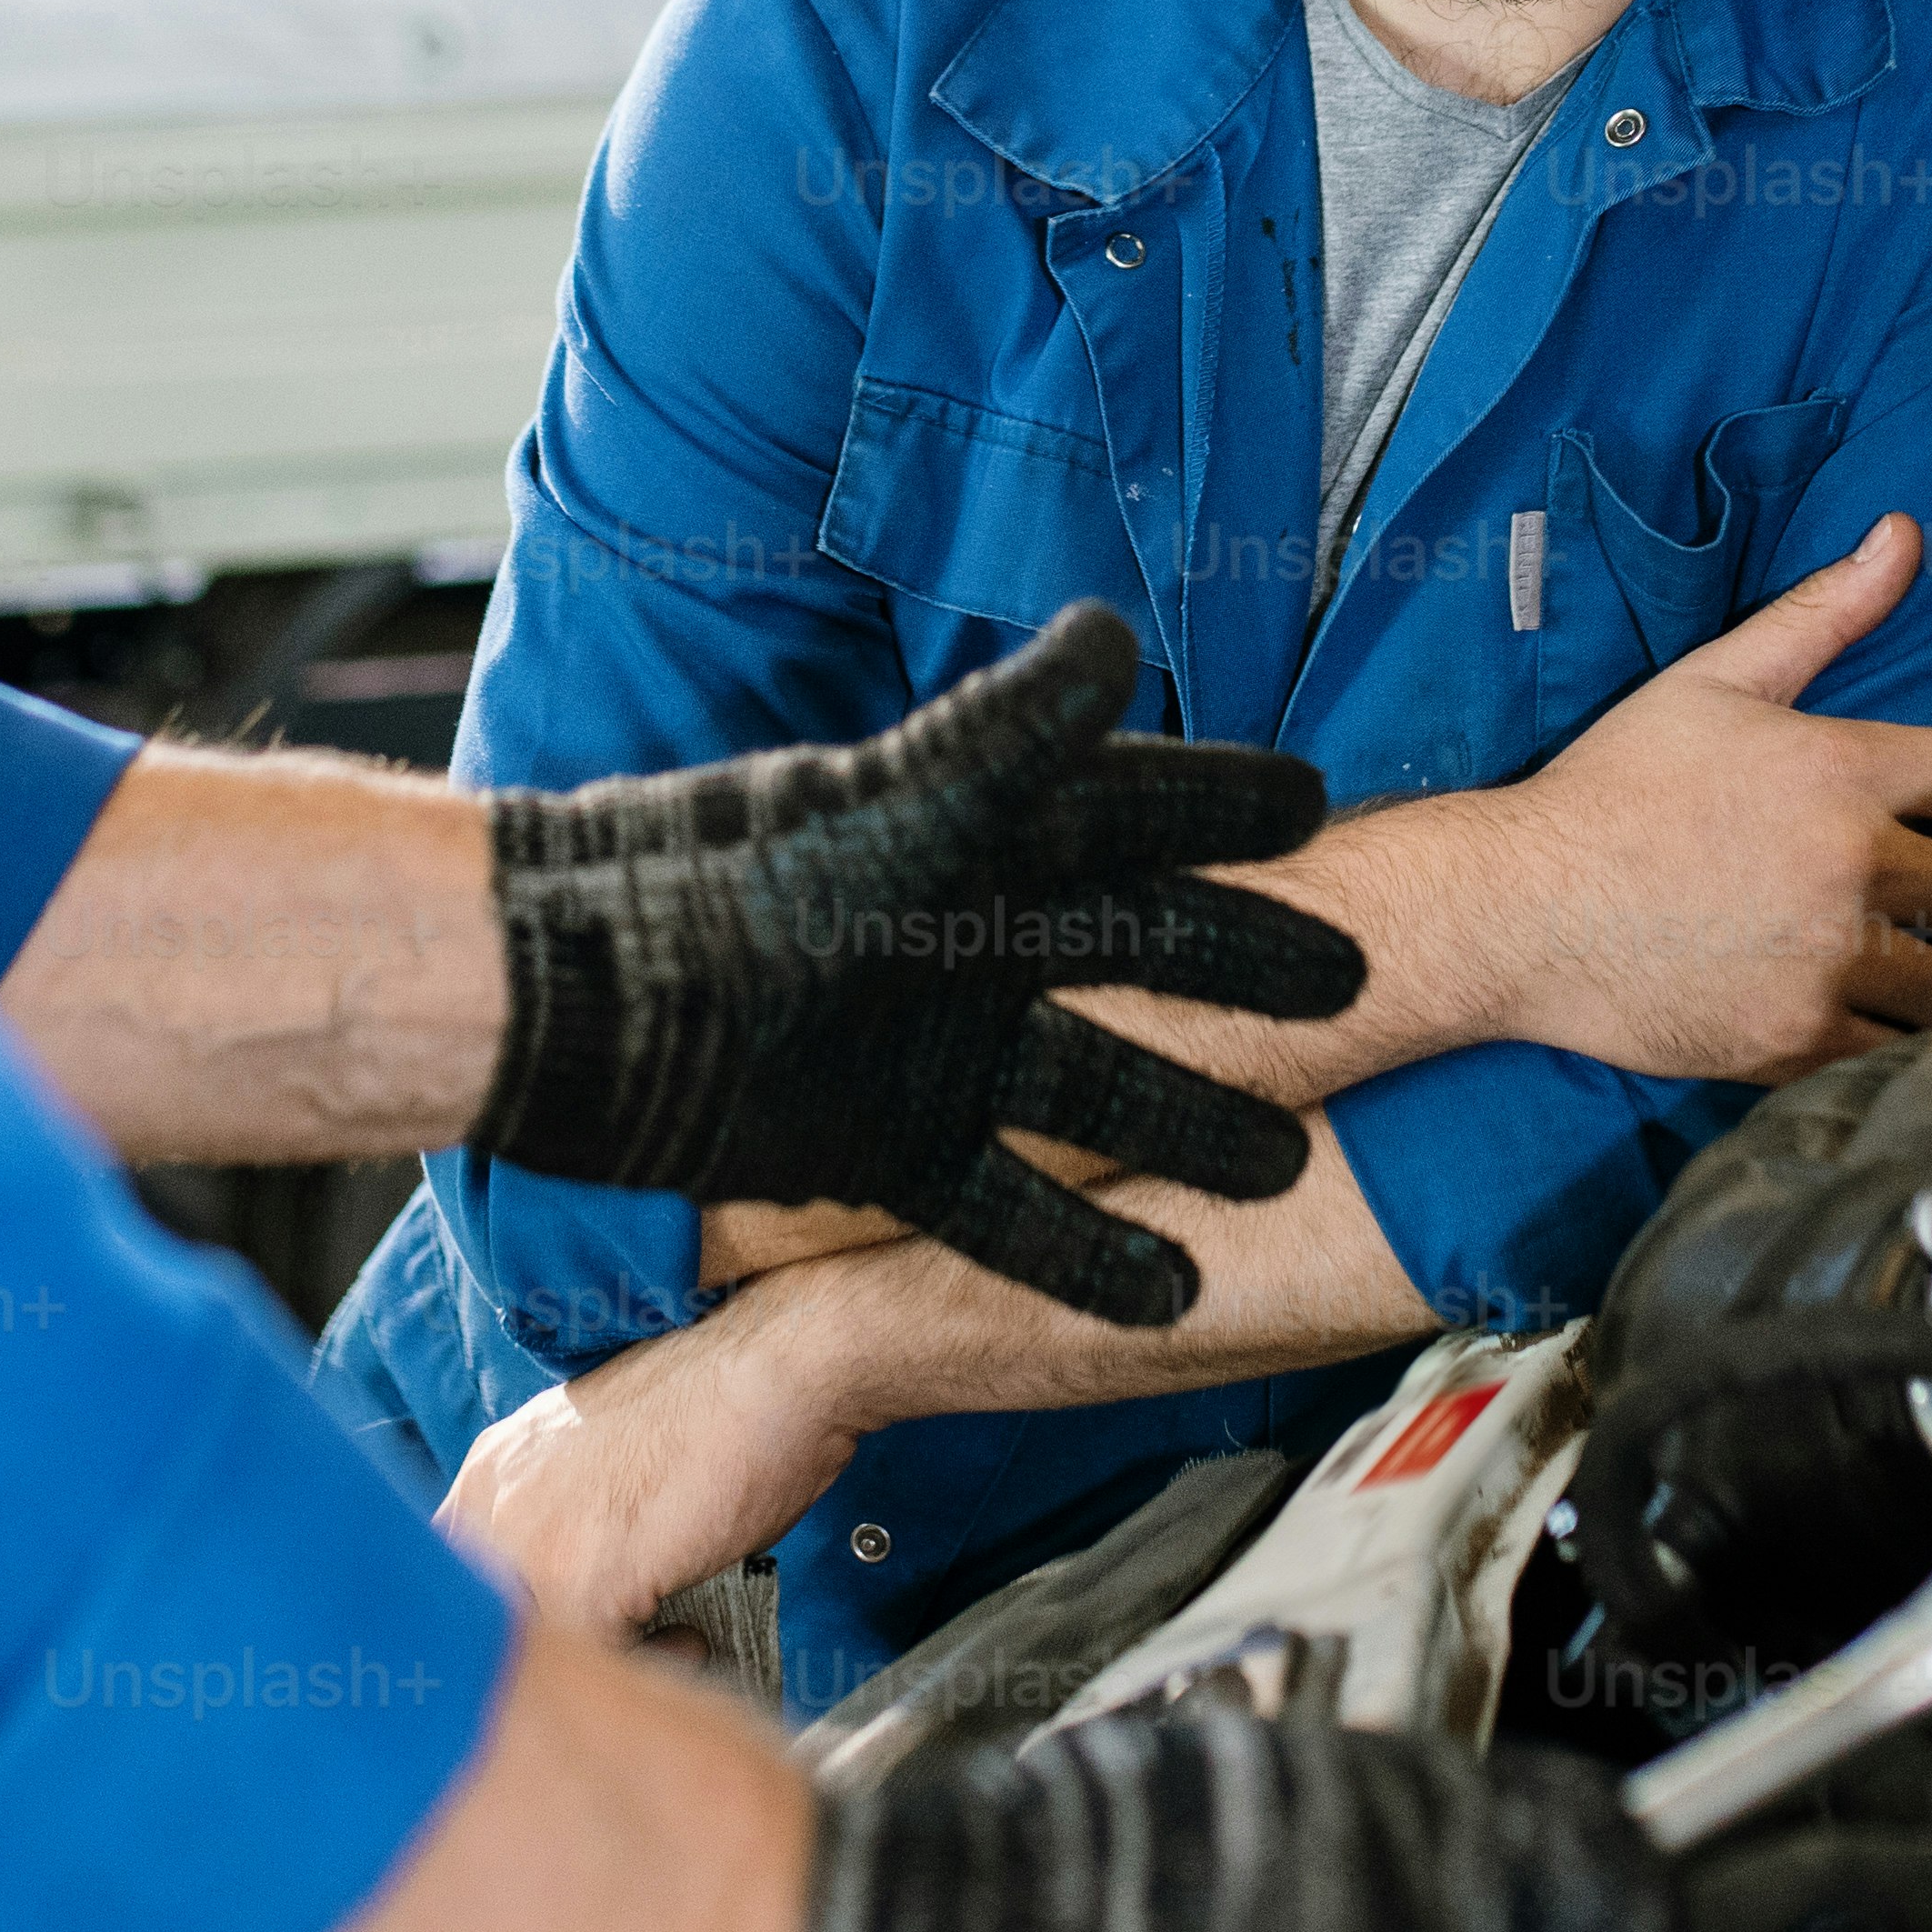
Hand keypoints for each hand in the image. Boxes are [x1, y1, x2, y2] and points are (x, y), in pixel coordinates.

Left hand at [435, 1266, 883, 1640]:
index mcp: (494, 1467)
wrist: (775, 1370)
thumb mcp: (611, 1456)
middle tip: (631, 1643)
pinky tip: (690, 1636)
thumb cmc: (723, 1408)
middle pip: (490, 1624)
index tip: (577, 1633)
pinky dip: (650, 1667)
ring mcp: (529, 1540)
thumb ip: (570, 1514)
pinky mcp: (578, 1579)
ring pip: (539, 1652)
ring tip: (663, 1640)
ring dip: (606, 1661)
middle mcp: (494, 1499)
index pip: (461, 1578)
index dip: (521, 1618)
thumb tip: (584, 1587)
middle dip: (563, 1650)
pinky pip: (595, 1665)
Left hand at [480, 609, 1364, 1328]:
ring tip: (1288, 1158)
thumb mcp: (889, 802)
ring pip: (1104, 1090)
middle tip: (1359, 983)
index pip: (1135, 808)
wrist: (573, 1001)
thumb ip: (1006, 734)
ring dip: (1194, 1122)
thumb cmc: (721, 877)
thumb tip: (1114, 642)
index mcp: (978, 836)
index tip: (1319, 802)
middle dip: (1248, 969)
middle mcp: (974, 940)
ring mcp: (941, 1052)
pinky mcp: (891, 1152)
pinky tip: (1172, 1289)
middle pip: (1146, 954)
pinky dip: (1088, 1252)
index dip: (1227, 806)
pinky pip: (1013, 1213)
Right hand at [1383, 514, 1931, 1082]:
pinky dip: (1911, 1041)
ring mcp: (1827, 963)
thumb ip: (1824, 612)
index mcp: (1846, 770)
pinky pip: (1899, 1051)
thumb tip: (1904, 533)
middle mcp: (1852, 866)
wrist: (1517, 909)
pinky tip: (1902, 1021)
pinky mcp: (1798, 1042)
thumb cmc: (1616, 789)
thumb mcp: (1715, 680)